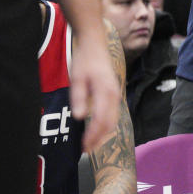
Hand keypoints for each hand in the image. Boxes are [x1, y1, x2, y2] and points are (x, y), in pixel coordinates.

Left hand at [69, 33, 119, 150]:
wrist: (94, 43)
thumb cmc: (84, 60)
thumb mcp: (77, 78)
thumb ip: (79, 98)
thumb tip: (80, 117)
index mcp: (105, 92)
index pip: (101, 121)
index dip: (93, 136)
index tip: (83, 147)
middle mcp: (114, 95)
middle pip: (110, 124)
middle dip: (99, 139)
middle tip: (86, 150)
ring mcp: (115, 94)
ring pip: (113, 120)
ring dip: (103, 133)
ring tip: (91, 143)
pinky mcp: (113, 93)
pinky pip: (113, 114)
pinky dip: (106, 125)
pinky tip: (96, 129)